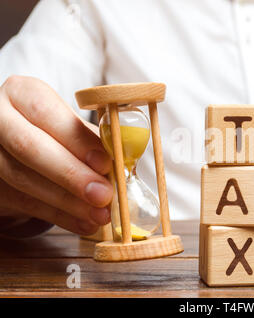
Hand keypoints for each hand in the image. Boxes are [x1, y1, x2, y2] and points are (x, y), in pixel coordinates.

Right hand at [0, 75, 112, 235]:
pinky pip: (22, 203)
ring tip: (100, 214)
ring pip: (22, 179)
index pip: (46, 112)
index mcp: (22, 94)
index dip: (77, 140)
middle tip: (104, 195)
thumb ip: (94, 137)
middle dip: (71, 174)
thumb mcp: (70, 123)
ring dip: (67, 202)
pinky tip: (83, 222)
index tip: (105, 163)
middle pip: (28, 146)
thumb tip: (124, 156)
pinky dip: (58, 216)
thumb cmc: (52, 131)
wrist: (14, 148)